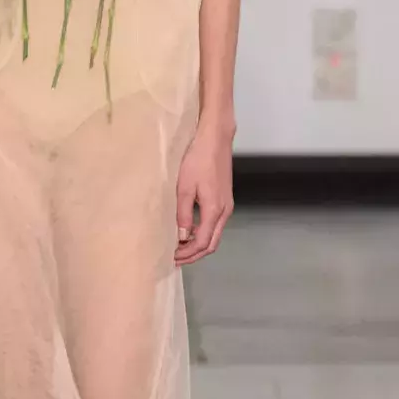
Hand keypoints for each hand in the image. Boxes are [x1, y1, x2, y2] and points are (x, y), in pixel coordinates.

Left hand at [175, 119, 233, 262]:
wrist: (214, 139)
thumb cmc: (197, 160)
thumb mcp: (184, 188)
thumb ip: (183, 214)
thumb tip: (181, 237)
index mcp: (214, 210)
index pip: (202, 242)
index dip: (188, 254)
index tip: (172, 257)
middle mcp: (225, 211)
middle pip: (212, 244)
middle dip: (194, 254)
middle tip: (175, 258)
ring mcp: (227, 205)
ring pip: (214, 235)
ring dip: (198, 245)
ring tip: (179, 247)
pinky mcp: (225, 199)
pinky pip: (215, 224)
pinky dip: (202, 233)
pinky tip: (188, 230)